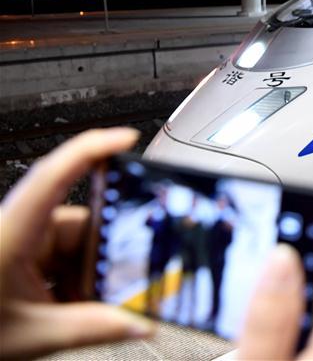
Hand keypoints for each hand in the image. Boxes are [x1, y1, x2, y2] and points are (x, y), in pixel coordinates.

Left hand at [0, 128, 155, 359]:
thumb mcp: (30, 336)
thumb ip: (92, 330)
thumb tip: (139, 322)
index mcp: (11, 232)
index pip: (54, 174)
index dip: (93, 148)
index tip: (126, 137)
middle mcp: (17, 229)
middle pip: (81, 223)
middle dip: (106, 253)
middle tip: (123, 281)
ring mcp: (21, 244)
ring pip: (76, 245)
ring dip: (90, 275)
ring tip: (92, 307)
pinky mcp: (23, 259)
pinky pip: (65, 259)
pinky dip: (78, 281)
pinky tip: (78, 307)